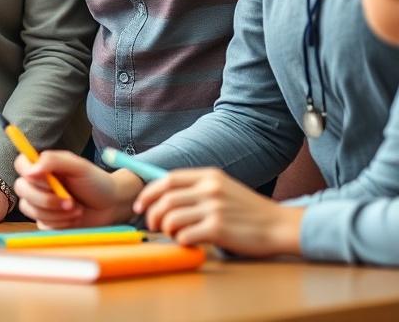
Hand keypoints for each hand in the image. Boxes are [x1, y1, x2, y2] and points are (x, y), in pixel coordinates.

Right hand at [14, 151, 140, 228]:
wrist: (110, 207)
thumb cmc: (96, 183)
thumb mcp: (78, 166)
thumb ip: (53, 161)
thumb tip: (30, 170)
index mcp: (44, 167)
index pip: (21, 164)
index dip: (29, 173)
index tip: (48, 180)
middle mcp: (38, 184)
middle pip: (21, 189)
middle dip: (46, 199)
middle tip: (70, 201)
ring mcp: (40, 203)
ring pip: (30, 209)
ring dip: (56, 212)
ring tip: (76, 209)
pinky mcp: (45, 221)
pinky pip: (41, 224)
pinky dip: (60, 223)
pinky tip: (73, 218)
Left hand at [134, 168, 304, 256]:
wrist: (280, 226)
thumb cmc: (248, 210)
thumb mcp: (223, 188)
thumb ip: (197, 188)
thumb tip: (163, 195)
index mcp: (209, 176)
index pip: (167, 179)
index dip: (148, 192)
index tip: (140, 205)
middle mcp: (210, 189)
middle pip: (165, 199)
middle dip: (152, 214)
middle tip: (152, 225)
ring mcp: (214, 209)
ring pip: (171, 218)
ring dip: (165, 229)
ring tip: (172, 235)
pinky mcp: (218, 229)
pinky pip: (185, 235)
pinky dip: (180, 241)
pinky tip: (187, 243)